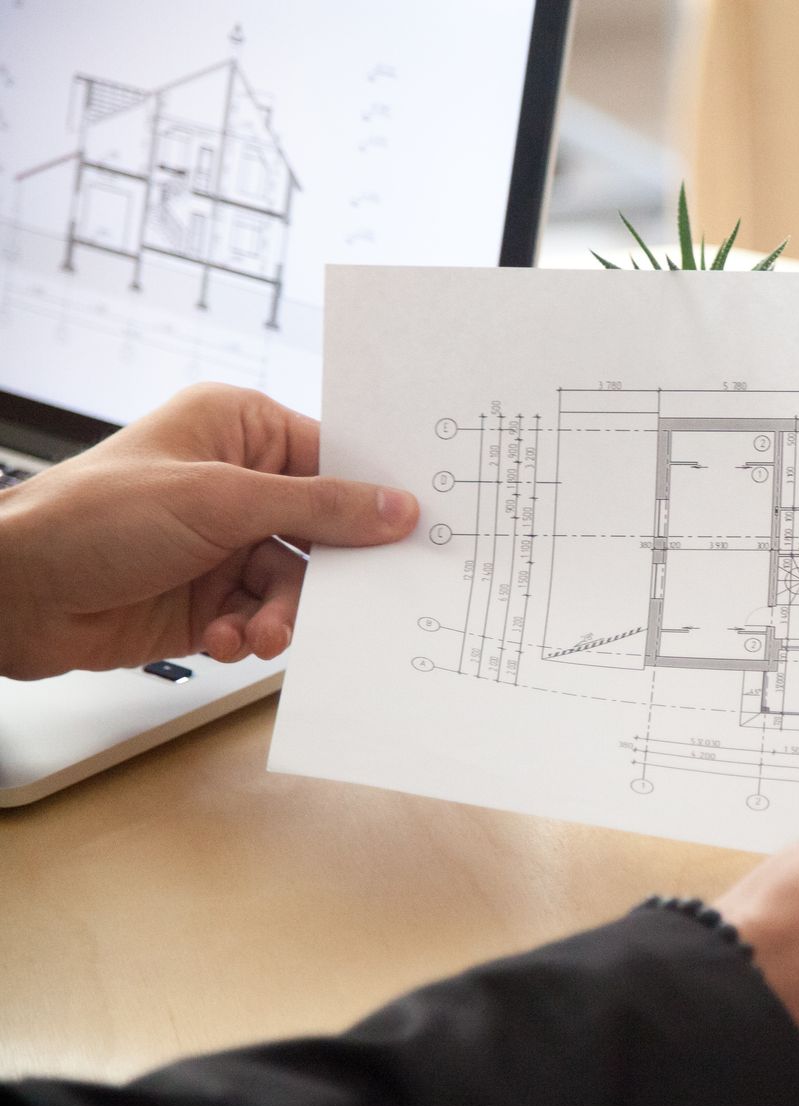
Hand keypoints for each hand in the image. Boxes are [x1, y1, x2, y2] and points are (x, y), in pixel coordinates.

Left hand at [0, 383, 416, 679]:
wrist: (13, 593)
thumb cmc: (93, 517)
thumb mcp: (221, 502)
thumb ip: (318, 507)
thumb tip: (397, 509)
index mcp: (240, 430)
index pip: (334, 457)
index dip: (373, 496)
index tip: (414, 529)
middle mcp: (238, 484)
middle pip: (325, 529)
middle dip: (325, 573)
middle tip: (344, 600)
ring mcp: (225, 543)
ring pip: (298, 583)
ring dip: (283, 614)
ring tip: (259, 632)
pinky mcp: (212, 597)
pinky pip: (265, 617)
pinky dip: (252, 633)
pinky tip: (227, 638)